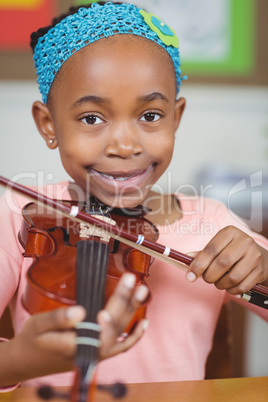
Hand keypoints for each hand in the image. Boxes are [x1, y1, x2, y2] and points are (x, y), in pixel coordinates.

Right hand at [0, 273, 148, 386]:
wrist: (28, 360)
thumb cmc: (33, 340)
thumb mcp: (38, 325)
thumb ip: (58, 319)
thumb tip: (80, 312)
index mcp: (76, 346)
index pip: (101, 326)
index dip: (115, 306)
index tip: (124, 286)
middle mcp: (91, 353)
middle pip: (114, 326)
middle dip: (125, 300)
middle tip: (132, 278)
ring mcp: (97, 354)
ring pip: (120, 333)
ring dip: (132, 311)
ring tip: (142, 291)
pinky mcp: (99, 352)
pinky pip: (121, 347)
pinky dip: (134, 337)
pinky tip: (144, 322)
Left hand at [186, 226, 267, 294]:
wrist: (260, 256)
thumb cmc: (233, 251)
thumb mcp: (219, 246)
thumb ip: (204, 253)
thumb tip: (188, 257)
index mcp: (230, 232)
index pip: (211, 249)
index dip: (198, 264)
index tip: (190, 275)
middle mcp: (244, 242)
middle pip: (222, 263)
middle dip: (209, 276)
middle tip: (207, 278)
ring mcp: (254, 256)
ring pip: (232, 277)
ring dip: (220, 284)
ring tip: (218, 282)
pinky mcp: (260, 271)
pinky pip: (242, 286)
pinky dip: (231, 290)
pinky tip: (229, 287)